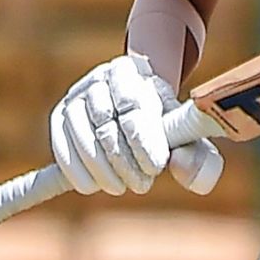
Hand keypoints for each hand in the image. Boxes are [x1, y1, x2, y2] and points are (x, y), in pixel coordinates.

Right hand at [50, 53, 222, 196]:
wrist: (141, 117)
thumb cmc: (168, 129)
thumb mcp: (190, 140)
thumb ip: (198, 155)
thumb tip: (179, 163)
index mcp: (136, 72)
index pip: (133, 104)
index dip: (143, 140)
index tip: (156, 168)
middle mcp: (101, 78)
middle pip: (104, 119)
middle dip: (122, 158)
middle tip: (141, 185)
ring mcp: (76, 96)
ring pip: (80, 132)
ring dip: (100, 167)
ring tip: (121, 187)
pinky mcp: (60, 117)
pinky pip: (61, 144)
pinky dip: (74, 169)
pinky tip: (92, 187)